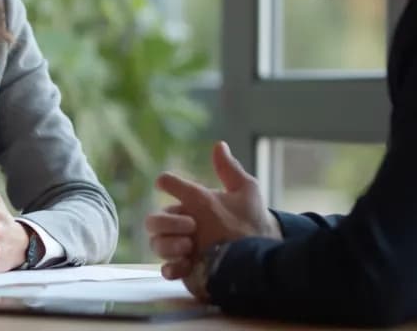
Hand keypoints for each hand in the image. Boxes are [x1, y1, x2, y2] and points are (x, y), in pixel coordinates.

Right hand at [147, 142, 279, 296]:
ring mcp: (183, 249)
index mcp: (193, 205)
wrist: (263, 254)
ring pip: (156, 244)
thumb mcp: (245, 191)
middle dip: (166, 222)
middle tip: (191, 225)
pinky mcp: (188, 271)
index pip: (170, 190)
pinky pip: (167, 270)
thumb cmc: (254, 220)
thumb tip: (219, 144)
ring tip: (190, 246)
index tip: (165, 183)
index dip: (166, 184)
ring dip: (168, 244)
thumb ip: (229, 169)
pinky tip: (184, 264)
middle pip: (153, 221)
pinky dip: (170, 267)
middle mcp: (184, 226)